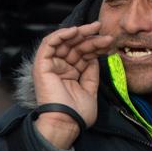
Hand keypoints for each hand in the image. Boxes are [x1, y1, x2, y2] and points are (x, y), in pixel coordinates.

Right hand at [32, 23, 113, 149]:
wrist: (66, 122)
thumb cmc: (78, 112)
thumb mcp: (90, 88)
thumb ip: (91, 72)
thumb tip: (95, 57)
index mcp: (71, 74)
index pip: (83, 54)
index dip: (96, 46)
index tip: (110, 42)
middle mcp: (60, 68)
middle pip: (76, 46)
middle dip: (90, 37)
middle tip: (103, 30)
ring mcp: (51, 66)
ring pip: (64, 42)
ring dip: (78, 32)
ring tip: (93, 28)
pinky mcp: (41, 65)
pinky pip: (48, 44)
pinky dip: (60, 35)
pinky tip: (75, 31)